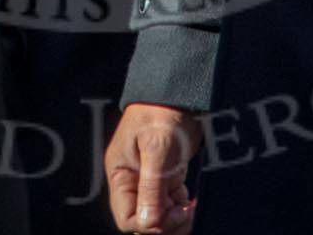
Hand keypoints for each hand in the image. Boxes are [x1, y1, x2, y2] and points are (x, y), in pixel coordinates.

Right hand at [105, 103, 201, 232]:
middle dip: (165, 224)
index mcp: (120, 174)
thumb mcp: (156, 150)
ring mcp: (149, 178)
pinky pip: (170, 204)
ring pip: (159, 215)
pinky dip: (181, 208)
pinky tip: (191, 201)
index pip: (127, 217)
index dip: (149, 224)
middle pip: (143, 220)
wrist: (178, 92)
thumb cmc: (162, 114)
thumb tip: (148, 223)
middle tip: (185, 213)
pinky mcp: (166, 175)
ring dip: (175, 219)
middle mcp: (132, 180)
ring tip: (190, 207)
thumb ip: (151, 187)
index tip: (171, 213)